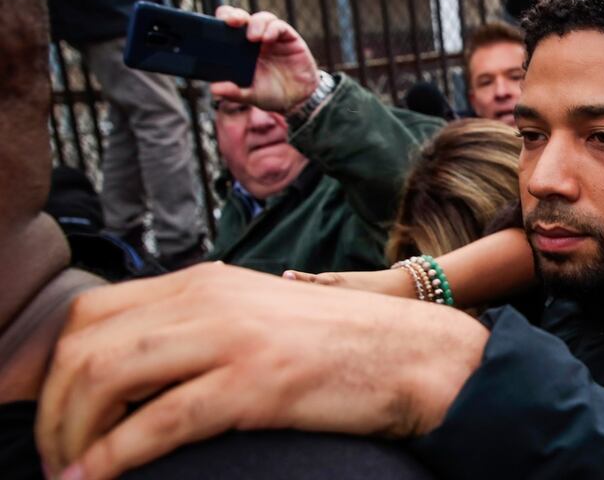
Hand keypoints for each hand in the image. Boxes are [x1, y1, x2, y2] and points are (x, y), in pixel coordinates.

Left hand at [36, 263, 487, 479]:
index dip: (54, 369)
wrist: (413, 353)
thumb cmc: (338, 345)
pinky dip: (112, 457)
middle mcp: (209, 298)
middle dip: (51, 411)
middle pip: (86, 346)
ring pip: (106, 378)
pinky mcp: (255, 383)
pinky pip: (157, 423)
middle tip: (55, 455)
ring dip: (71, 436)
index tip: (51, 414)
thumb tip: (140, 367)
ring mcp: (232, 337)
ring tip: (70, 472)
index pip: (92, 313)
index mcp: (206, 281)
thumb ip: (201, 328)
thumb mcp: (258, 319)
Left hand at [211, 6, 319, 112]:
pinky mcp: (289, 38)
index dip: (218, 22)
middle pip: (241, 17)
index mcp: (239, 50)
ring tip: (253, 38)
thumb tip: (214, 89)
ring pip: (261, 18)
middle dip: (234, 15)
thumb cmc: (271, 94)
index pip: (226, 28)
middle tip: (231, 22)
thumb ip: (233, 92)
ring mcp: (271, 37)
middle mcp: (254, 40)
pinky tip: (268, 39)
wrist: (298, 99)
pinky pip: (279, 26)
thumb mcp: (250, 96)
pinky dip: (272, 29)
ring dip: (255, 24)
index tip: (212, 27)